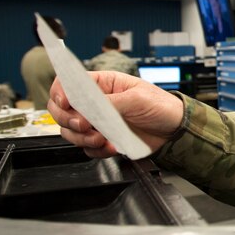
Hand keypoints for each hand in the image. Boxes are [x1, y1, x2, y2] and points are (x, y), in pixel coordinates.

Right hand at [48, 71, 184, 157]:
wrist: (175, 130)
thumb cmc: (160, 106)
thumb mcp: (137, 99)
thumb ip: (111, 102)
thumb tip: (90, 105)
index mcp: (101, 84)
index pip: (68, 84)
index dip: (59, 93)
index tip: (64, 103)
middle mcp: (94, 103)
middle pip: (61, 110)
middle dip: (67, 119)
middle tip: (84, 125)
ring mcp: (97, 123)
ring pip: (71, 131)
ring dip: (82, 138)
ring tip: (102, 138)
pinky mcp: (103, 140)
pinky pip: (87, 148)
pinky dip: (95, 150)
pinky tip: (112, 146)